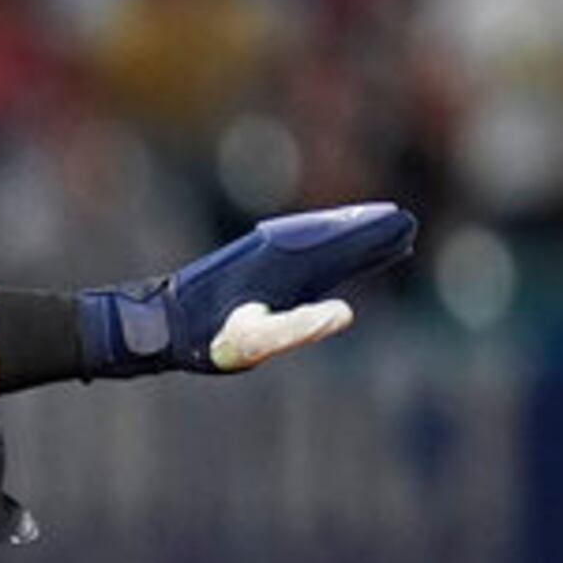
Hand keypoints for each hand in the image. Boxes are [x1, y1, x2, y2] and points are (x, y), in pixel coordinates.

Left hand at [88, 202, 417, 376]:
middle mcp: (277, 257)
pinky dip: (325, 251)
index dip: (372, 237)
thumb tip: (345, 311)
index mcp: (284, 268)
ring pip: (317, 245)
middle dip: (367, 231)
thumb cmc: (206, 338)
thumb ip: (300, 328)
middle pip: (332, 239)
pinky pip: (300, 256)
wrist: (159, 324)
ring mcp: (266, 263)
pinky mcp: (254, 272)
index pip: (340, 247)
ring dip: (348, 238)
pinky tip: (334, 257)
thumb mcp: (255, 341)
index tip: (402, 224)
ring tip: (379, 233)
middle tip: (403, 221)